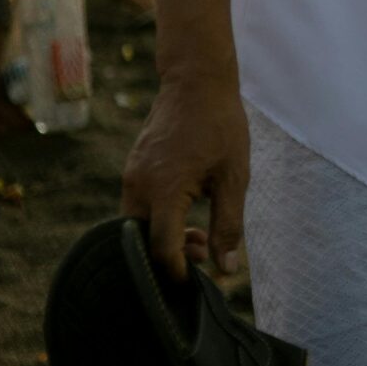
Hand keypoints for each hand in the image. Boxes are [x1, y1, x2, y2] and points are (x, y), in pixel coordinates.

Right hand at [120, 71, 249, 281]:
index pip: (160, 248)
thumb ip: (229, 224)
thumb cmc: (222, 127)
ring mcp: (131, 176)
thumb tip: (228, 268)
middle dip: (169, 256)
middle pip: (141, 241)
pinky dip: (157, 218)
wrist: (197, 82)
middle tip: (203, 251)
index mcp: (164, 190)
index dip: (176, 271)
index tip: (193, 283)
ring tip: (200, 233)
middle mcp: (139, 185)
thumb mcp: (235, 177)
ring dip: (164, 237)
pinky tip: (188, 211)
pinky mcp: (133, 168)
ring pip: (136, 225)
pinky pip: (136, 205)